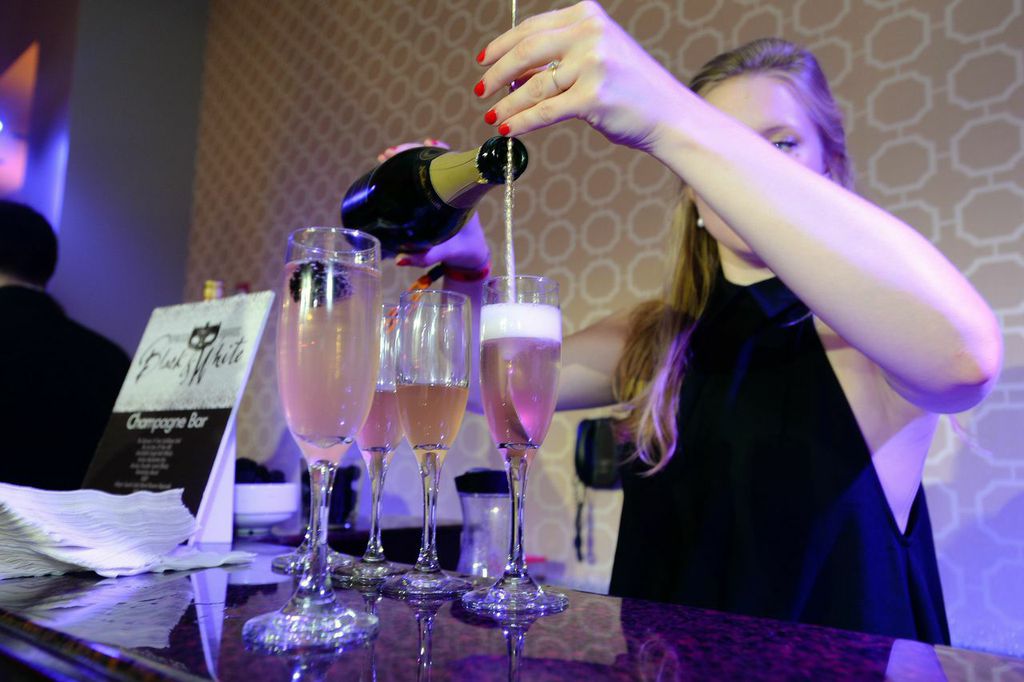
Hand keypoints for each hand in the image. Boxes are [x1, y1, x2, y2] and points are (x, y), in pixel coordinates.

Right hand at [376, 139, 490, 271]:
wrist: (472, 254)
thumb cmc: (462, 251)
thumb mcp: (444, 253)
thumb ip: (423, 257)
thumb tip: (398, 259)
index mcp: (460, 194)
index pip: (448, 162)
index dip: (434, 152)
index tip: (420, 147)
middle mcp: (453, 187)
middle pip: (433, 158)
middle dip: (410, 152)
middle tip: (387, 155)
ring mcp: (444, 188)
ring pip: (426, 163)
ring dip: (406, 156)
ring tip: (385, 156)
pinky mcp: (436, 193)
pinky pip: (423, 174)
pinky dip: (409, 166)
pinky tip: (394, 161)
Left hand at [474, 1, 687, 153]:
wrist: (669, 114)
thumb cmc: (630, 88)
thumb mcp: (597, 56)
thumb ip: (558, 57)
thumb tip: (511, 73)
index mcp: (588, 16)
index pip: (532, 28)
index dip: (501, 45)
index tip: (483, 60)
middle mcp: (590, 34)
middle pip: (526, 51)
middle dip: (496, 73)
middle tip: (480, 89)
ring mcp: (592, 65)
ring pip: (532, 86)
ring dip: (506, 103)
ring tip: (492, 116)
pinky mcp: (592, 98)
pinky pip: (544, 111)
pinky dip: (522, 121)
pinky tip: (508, 129)